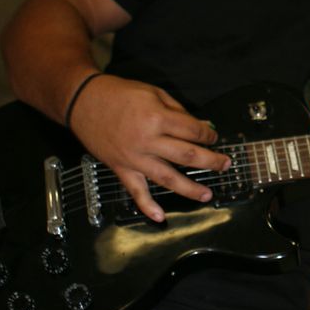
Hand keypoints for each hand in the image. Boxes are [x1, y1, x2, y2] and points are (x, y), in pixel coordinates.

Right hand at [67, 74, 230, 221]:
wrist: (83, 102)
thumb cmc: (120, 94)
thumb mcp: (154, 92)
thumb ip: (177, 111)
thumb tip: (200, 128)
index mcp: (157, 118)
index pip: (193, 131)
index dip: (208, 135)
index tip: (214, 137)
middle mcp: (147, 140)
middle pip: (187, 155)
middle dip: (210, 161)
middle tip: (225, 165)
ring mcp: (134, 157)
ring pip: (167, 178)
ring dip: (189, 189)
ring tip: (207, 195)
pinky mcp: (120, 168)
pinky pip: (135, 190)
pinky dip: (147, 206)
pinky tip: (161, 217)